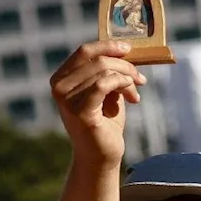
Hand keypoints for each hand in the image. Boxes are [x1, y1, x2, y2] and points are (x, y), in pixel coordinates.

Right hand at [49, 41, 145, 164]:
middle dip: (125, 66)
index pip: (84, 51)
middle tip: (141, 78)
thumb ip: (109, 72)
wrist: (102, 154)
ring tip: (136, 93)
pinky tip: (133, 97)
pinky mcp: (79, 111)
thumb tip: (125, 51)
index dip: (109, 46)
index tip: (129, 49)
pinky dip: (122, 85)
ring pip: (104, 71)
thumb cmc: (106, 122)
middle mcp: (58, 86)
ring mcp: (66, 99)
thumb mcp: (107, 91)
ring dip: (128, 79)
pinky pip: (103, 85)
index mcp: (61, 78)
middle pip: (97, 59)